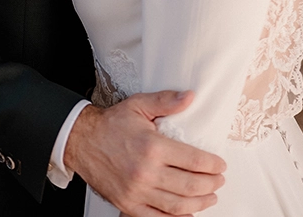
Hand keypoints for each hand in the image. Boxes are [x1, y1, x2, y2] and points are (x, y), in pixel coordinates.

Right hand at [64, 91, 225, 216]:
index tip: (220, 164)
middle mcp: (146, 172)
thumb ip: (166, 101)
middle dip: (210, 184)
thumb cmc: (111, 124)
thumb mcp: (139, 105)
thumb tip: (190, 97)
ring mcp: (137, 191)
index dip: (212, 164)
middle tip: (219, 180)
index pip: (193, 160)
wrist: (82, 141)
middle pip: (190, 185)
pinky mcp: (128, 204)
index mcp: (152, 147)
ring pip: (177, 205)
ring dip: (199, 203)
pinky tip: (187, 213)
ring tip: (210, 197)